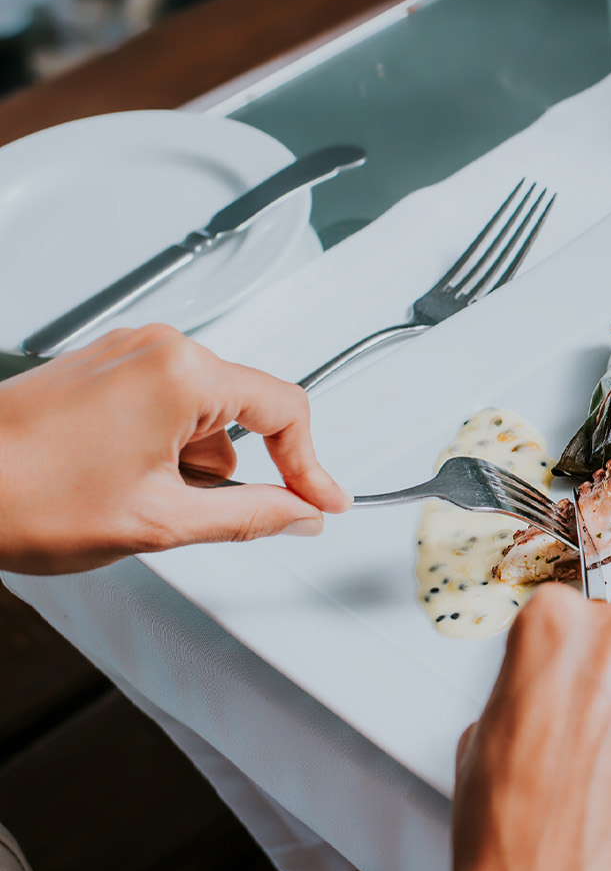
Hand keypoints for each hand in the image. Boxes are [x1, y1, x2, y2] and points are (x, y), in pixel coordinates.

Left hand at [0, 324, 348, 574]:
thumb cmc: (24, 493)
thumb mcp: (160, 522)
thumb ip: (248, 517)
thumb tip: (297, 514)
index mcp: (182, 372)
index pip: (286, 411)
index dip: (311, 465)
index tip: (322, 500)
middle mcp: (157, 348)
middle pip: (241, 412)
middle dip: (228, 472)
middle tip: (190, 517)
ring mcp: (124, 353)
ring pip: (198, 415)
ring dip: (187, 464)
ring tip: (132, 501)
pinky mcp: (99, 368)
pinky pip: (161, 405)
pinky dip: (157, 448)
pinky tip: (117, 481)